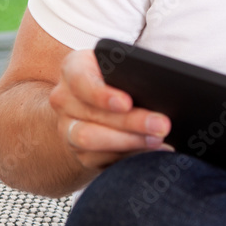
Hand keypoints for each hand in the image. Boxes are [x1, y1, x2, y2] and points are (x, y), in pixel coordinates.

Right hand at [49, 49, 171, 171]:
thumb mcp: (121, 66)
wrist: (97, 102)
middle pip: (92, 114)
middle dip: (130, 121)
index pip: (80, 80)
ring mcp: (68, 128)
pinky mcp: (80, 153)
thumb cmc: (117, 77)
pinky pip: (101, 159)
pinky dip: (129, 156)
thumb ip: (132, 70)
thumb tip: (156, 85)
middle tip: (161, 125)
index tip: (127, 103)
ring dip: (129, 141)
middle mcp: (64, 99)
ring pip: (91, 140)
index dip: (102, 94)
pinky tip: (153, 151)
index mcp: (73, 68)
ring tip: (158, 139)